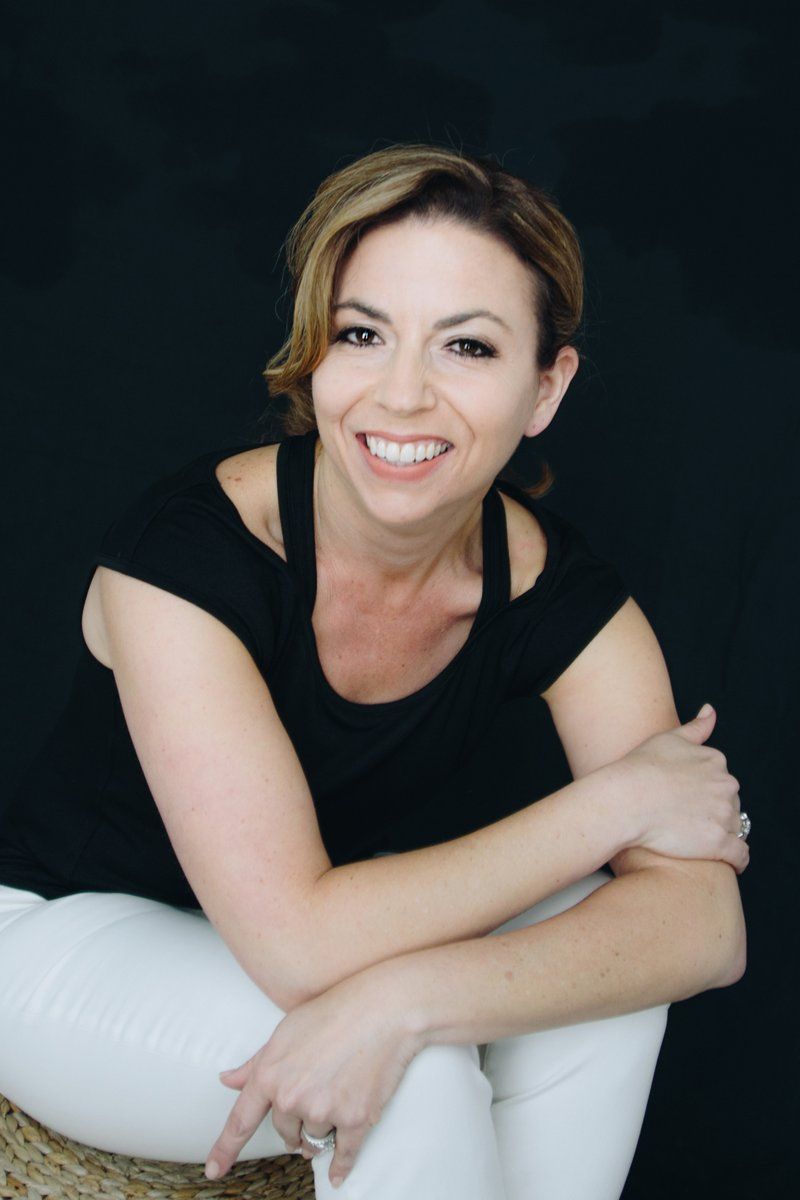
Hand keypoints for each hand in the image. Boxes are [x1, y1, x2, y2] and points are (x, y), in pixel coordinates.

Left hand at [204, 964, 422, 1189]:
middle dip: (296, 1122)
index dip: (225, 1149)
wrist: (383, 1008)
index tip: (214, 1171)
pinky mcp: (355, 1119)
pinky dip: (341, 1166)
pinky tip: (338, 1175)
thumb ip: (255, 1063)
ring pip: (314, 1140)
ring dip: (321, 1133)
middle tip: (317, 1094)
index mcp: (269, 1075)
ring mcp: (323, 1111)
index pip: (241, 1121)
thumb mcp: (285, 1031)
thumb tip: (226, 1079)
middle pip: (285, 1131)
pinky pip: (343, 1155)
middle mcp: (291, 1098)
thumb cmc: (333, 1012)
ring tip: (337, 1099)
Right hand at [610, 704, 748, 872]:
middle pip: (730, 803)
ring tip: (696, 838)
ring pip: (735, 828)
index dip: (705, 791)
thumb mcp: (668, 738)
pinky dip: (736, 859)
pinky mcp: (718, 843)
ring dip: (723, 833)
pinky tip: (726, 861)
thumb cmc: (639, 768)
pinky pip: (740, 855)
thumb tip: (710, 710)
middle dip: (715, 811)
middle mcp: (726, 785)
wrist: (624, 800)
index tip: (687, 799)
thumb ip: (696, 726)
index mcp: (716, 761)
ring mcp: (724, 815)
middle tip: (687, 819)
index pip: (721, 780)